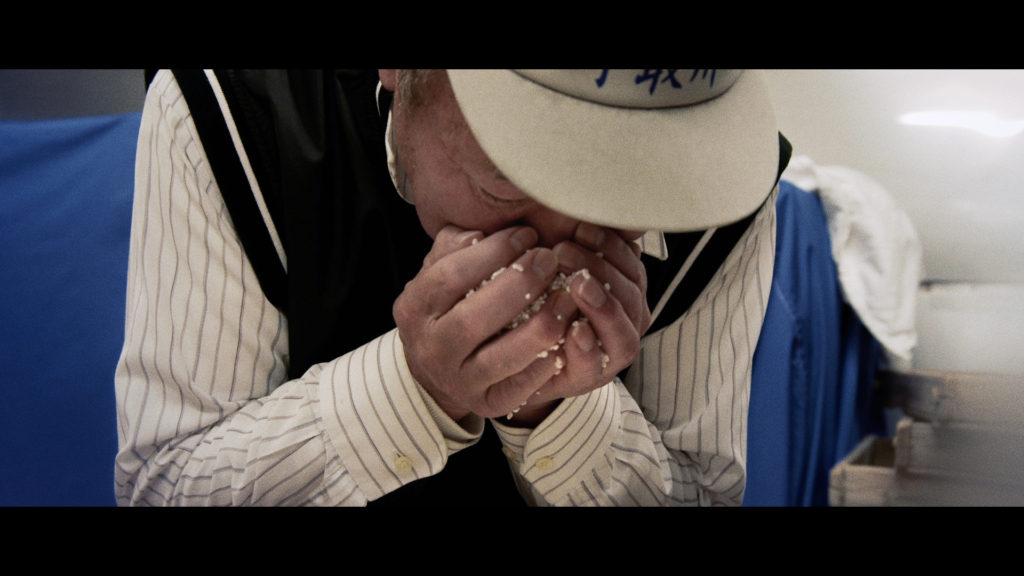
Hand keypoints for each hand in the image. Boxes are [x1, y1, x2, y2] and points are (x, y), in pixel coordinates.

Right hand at [393, 222, 649, 426]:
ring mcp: (459, 381)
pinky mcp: (487, 405)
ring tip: (566, 297)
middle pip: (475, 318)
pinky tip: (567, 335)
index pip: (451, 276)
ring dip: (542, 324)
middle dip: (520, 284)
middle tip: (550, 259)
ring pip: (503, 356)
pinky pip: (521, 387)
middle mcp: (431, 348)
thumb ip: (456, 245)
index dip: (493, 252)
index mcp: (414, 308)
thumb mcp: (440, 271)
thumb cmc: (449, 304)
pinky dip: (547, 361)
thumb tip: (483, 231)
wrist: (437, 369)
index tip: (527, 235)